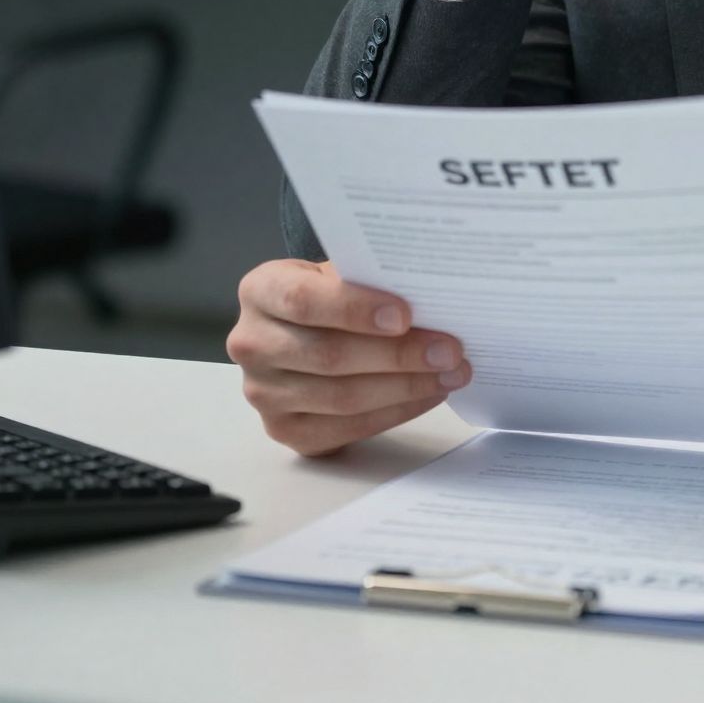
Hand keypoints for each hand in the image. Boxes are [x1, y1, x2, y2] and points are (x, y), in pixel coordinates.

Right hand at [228, 258, 471, 455]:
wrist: (302, 329)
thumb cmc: (330, 293)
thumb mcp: (340, 272)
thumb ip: (370, 279)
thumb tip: (433, 296)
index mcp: (261, 290)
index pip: (303, 300)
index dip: (355, 309)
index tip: (405, 315)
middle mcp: (252, 343)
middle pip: (329, 355)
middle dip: (398, 355)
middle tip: (450, 351)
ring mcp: (263, 393)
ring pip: (342, 397)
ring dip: (406, 387)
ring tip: (451, 374)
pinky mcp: (285, 430)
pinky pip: (346, 428)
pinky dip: (395, 412)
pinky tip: (428, 395)